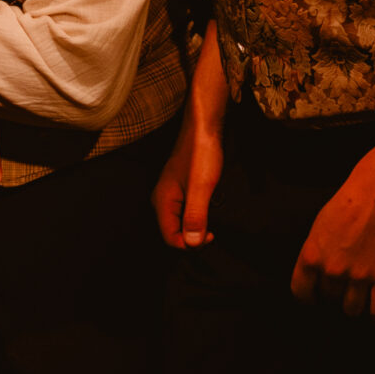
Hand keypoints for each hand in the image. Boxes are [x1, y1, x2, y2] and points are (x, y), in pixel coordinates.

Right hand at [152, 102, 224, 248]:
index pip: (171, 238)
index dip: (191, 243)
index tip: (210, 234)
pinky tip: (208, 206)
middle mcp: (161, 200)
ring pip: (180, 223)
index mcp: (162, 201)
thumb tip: (191, 244)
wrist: (203, 129)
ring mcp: (169, 194)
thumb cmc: (201, 154)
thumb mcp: (201, 187)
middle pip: (173, 233)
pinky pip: (185, 212)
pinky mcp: (179, 190)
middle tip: (213, 229)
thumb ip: (195, 216)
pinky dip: (197, 216)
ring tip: (211, 214)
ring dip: (196, 226)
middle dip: (193, 237)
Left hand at [291, 158, 374, 316]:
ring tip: (356, 301)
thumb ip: (315, 253)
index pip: (301, 291)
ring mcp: (359, 276)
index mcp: (311, 256)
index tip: (312, 299)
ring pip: (351, 308)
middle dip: (334, 293)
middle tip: (341, 287)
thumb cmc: (346, 205)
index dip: (306, 297)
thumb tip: (315, 274)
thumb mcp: (318, 227)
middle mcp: (332, 270)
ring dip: (352, 306)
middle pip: (329, 297)